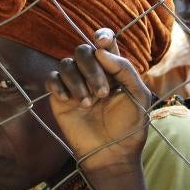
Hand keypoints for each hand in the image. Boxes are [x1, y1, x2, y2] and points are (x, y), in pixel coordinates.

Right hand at [45, 28, 151, 172]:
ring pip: (66, 64)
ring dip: (77, 81)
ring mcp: (75, 84)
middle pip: (83, 51)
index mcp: (113, 69)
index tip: (101, 43)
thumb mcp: (138, 95)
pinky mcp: (60, 98)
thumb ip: (124, 69)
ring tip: (87, 103)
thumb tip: (99, 50)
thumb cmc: (129, 126)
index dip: (102, 36)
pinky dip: (59, 85)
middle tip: (101, 94)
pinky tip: (68, 100)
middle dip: (92, 69)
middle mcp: (93, 73)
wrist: (112, 153)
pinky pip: (52, 78)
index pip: (104, 43)